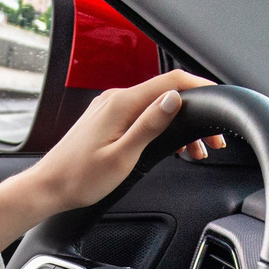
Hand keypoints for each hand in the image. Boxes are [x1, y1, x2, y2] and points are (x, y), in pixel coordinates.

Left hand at [0, 70, 211, 255]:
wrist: (49, 186)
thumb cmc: (81, 177)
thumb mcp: (123, 156)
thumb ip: (150, 125)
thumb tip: (175, 100)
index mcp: (122, 104)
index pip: (171, 82)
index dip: (200, 88)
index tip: (219, 101)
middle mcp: (116, 99)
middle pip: (166, 93)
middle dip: (194, 112)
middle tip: (212, 141)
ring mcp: (110, 107)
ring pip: (155, 105)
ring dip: (178, 123)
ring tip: (195, 151)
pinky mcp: (107, 118)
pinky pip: (141, 113)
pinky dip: (161, 126)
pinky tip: (170, 146)